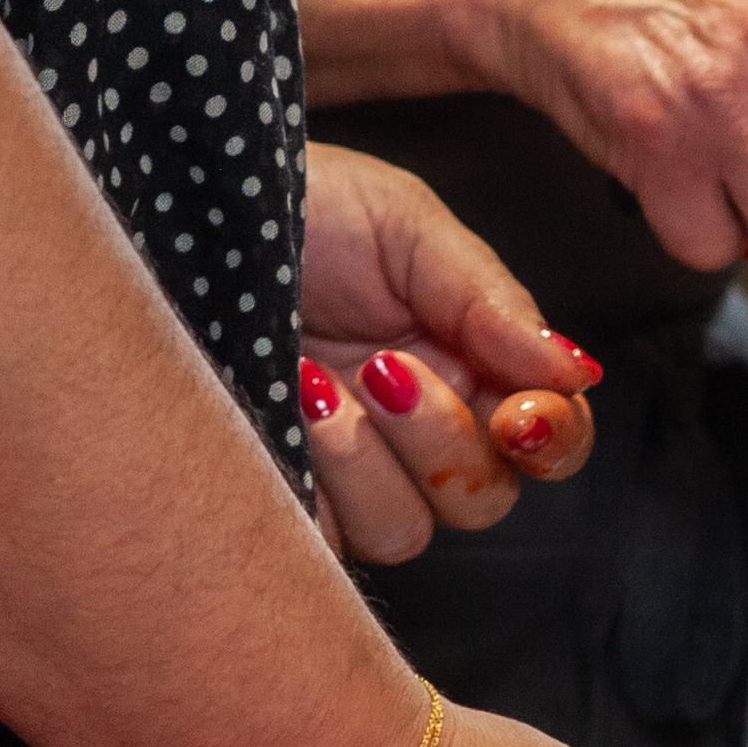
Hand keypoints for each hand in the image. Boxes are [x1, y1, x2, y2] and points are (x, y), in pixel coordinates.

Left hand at [295, 140, 596, 564]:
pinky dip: (308, 483)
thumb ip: (490, 300)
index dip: (554, 441)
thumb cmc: (293, 205)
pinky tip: (277, 410)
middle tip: (387, 369)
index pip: (551, 439)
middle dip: (443, 440)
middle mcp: (415, 428)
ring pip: (404, 530)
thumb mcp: (403, 226)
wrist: (172, 204)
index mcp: (466, 362)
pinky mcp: (276, 493)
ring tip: (312, 384)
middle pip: (483, 500)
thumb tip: (574, 371)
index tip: (521, 414)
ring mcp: (345, 469)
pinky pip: (317, 542)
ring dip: (366, 461)